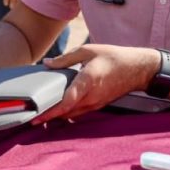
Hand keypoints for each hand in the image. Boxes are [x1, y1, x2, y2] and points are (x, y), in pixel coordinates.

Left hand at [33, 44, 158, 123]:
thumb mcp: (88, 51)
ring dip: (57, 115)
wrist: (138, 69)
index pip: (66, 102)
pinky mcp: (98, 105)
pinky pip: (79, 111)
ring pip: (72, 113)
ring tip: (40, 115)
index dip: (50, 111)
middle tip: (31, 118)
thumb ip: (66, 58)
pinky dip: (67, 112)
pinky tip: (58, 108)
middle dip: (48, 116)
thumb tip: (47, 63)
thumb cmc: (114, 57)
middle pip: (65, 112)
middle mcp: (91, 96)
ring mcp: (95, 103)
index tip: (36, 116)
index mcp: (87, 81)